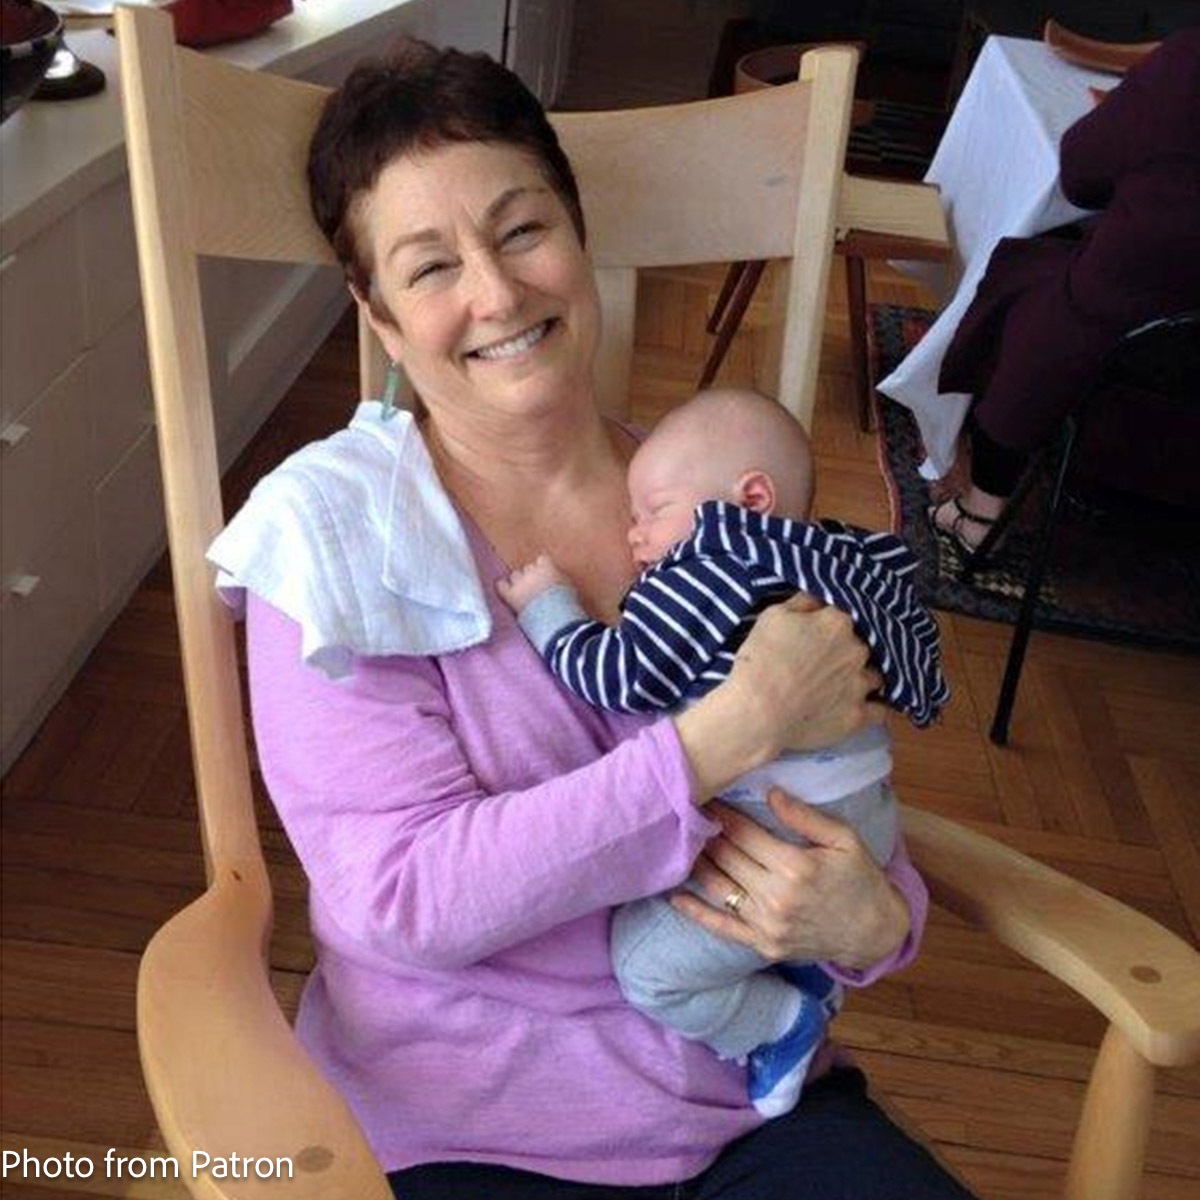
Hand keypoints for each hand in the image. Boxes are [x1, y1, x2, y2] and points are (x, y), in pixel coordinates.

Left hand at [496, 554, 568, 612]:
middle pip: (528, 568)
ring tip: (524, 593)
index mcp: (547, 567)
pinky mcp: (511, 595)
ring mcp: (520, 582)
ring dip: (518, 582)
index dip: (543, 568)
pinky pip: (501, 585)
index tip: (546, 576)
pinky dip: (503, 587)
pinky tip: (506, 591)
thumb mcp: (569, 587)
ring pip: (515, 575)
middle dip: (531, 576)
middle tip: (536, 588)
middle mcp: (532, 571)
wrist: (554, 617)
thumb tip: (556, 577)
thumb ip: (560, 578)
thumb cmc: (566, 604)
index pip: (542, 560)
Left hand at [671, 789, 909, 969]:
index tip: (706, 796)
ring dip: (698, 862)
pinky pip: (722, 927)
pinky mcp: (762, 945)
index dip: (722, 813)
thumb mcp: (844, 839)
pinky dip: (697, 912)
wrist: (874, 933)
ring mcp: (767, 925)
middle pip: (727, 857)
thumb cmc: (861, 879)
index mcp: (796, 867)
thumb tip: (770, 793)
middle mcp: (776, 897)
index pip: (744, 833)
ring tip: (681, 841)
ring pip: (719, 886)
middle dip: (706, 832)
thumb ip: (805, 817)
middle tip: (688, 812)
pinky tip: (675, 896)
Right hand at [726, 593, 885, 756]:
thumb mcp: (772, 617)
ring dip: (862, 678)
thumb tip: (818, 600)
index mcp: (837, 622)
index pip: (843, 616)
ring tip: (843, 686)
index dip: (830, 625)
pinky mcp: (859, 716)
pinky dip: (880, 709)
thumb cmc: (761, 662)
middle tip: (824, 662)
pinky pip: (883, 712)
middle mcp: (857, 650)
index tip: (817, 634)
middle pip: (861, 645)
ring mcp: (861, 684)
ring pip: (875, 676)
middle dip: (847, 651)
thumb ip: (802, 602)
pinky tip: (875, 708)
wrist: (759, 715)